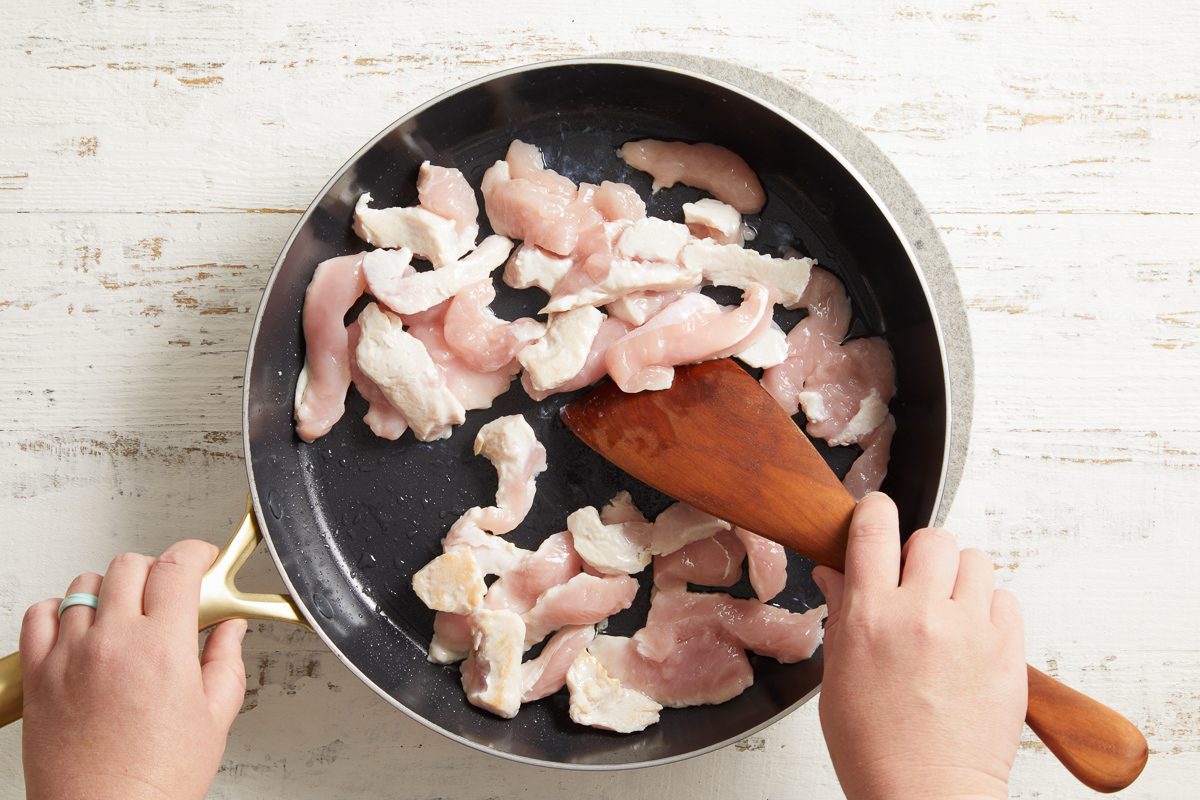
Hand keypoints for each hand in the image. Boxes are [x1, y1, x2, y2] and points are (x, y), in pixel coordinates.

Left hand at [20, 541, 247, 799]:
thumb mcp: (215, 718)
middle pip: (131, 565)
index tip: (204, 560)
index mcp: (163, 647)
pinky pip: (41, 614)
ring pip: (86, 584)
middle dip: (157, 570)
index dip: (197, 554)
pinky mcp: (38, 674)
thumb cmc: (155, 781)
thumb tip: (230, 630)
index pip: (178, 567)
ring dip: (112, 590)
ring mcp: (70, 654)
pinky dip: (62, 609)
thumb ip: (225, 661)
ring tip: (127, 615)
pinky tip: (82, 627)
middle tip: (171, 593)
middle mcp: (113, 642)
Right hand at [812, 493, 1025, 799]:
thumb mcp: (838, 675)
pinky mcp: (1008, 652)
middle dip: (921, 554)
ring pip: (975, 561)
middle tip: (915, 583)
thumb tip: (836, 572)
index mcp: (870, 615)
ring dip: (960, 578)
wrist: (926, 796)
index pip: (875, 527)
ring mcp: (970, 630)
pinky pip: (1006, 599)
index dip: (875, 512)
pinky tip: (972, 638)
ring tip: (948, 612)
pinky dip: (990, 610)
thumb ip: (843, 613)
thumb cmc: (876, 749)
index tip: (875, 517)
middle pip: (933, 537)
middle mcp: (923, 613)